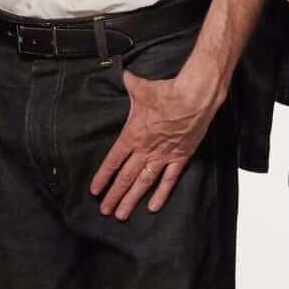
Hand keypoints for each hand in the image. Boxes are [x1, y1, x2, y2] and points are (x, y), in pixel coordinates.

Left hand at [90, 64, 225, 219]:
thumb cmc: (165, 92)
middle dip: (114, 196)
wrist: (193, 97)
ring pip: (143, 183)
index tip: (95, 191)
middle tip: (105, 211)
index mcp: (132, 135)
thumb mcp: (139, 87)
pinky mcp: (180, 157)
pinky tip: (152, 207)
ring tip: (121, 215)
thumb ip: (129, 84)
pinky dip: (161, 194)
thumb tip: (123, 74)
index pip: (112, 161)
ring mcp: (163, 156)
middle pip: (125, 177)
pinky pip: (169, 180)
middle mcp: (145, 150)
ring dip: (131, 199)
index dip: (103, 178)